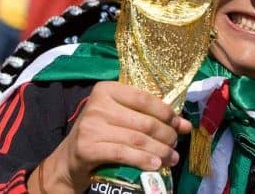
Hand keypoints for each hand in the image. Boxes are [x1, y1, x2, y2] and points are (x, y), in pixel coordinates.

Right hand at [28, 81, 191, 192]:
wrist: (69, 159)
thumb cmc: (101, 132)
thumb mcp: (121, 117)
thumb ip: (149, 116)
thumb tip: (185, 124)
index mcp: (106, 89)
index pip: (145, 99)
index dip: (167, 113)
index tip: (181, 125)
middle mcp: (97, 105)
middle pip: (144, 121)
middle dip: (166, 135)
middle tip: (176, 144)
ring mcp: (90, 126)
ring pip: (137, 139)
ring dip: (160, 150)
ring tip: (171, 158)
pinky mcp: (87, 148)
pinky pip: (124, 154)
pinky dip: (143, 160)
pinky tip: (155, 165)